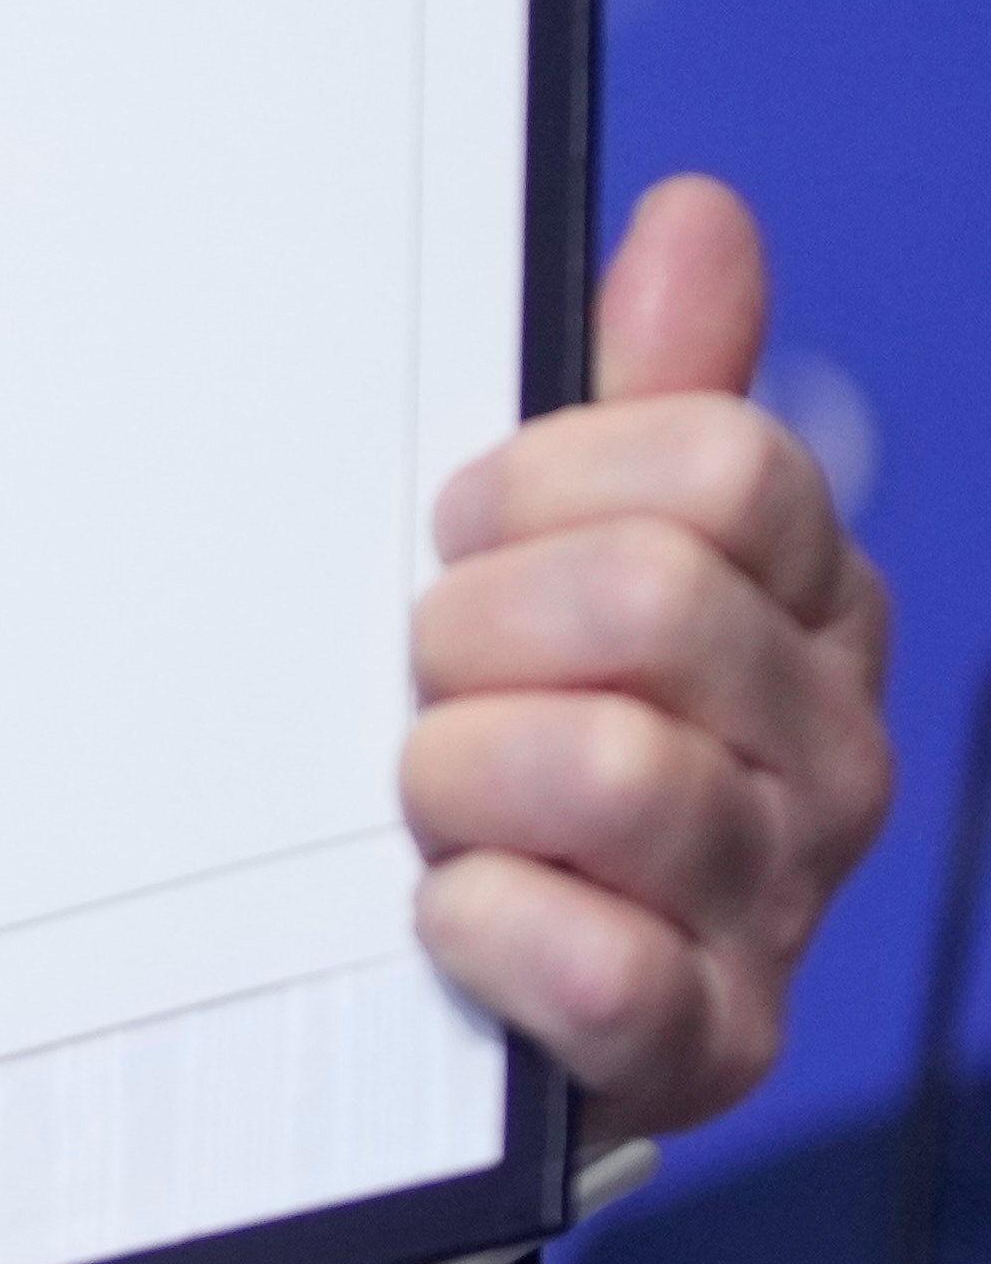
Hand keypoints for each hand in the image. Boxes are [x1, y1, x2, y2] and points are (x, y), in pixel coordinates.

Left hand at [406, 174, 893, 1142]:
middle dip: (479, 626)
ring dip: (458, 774)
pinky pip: (596, 966)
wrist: (497, 969)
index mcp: (809, 606)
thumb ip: (646, 390)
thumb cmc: (530, 724)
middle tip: (438, 676)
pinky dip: (485, 931)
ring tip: (437, 799)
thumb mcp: (574, 541)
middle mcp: (826, 751)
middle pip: (652, 598)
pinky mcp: (702, 1045)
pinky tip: (453, 916)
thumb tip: (698, 217)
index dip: (541, 487)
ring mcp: (774, 903)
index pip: (723, 465)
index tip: (465, 536)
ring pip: (606, 769)